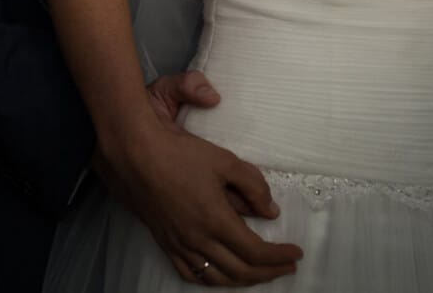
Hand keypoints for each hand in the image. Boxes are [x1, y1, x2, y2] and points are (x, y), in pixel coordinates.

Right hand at [94, 79, 302, 285]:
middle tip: (286, 267)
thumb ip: (253, 186)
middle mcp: (198, 240)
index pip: (256, 251)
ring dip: (244, 280)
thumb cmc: (180, 153)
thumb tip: (271, 211)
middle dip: (269, 272)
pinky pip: (191, 274)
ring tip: (260, 272)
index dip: (279, 256)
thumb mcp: (225, 161)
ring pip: (217, 278)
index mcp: (216, 221)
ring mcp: (179, 245)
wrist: (136, 153)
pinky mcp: (165, 243)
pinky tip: (220, 274)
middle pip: (241, 271)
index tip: (296, 253)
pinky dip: (212, 280)